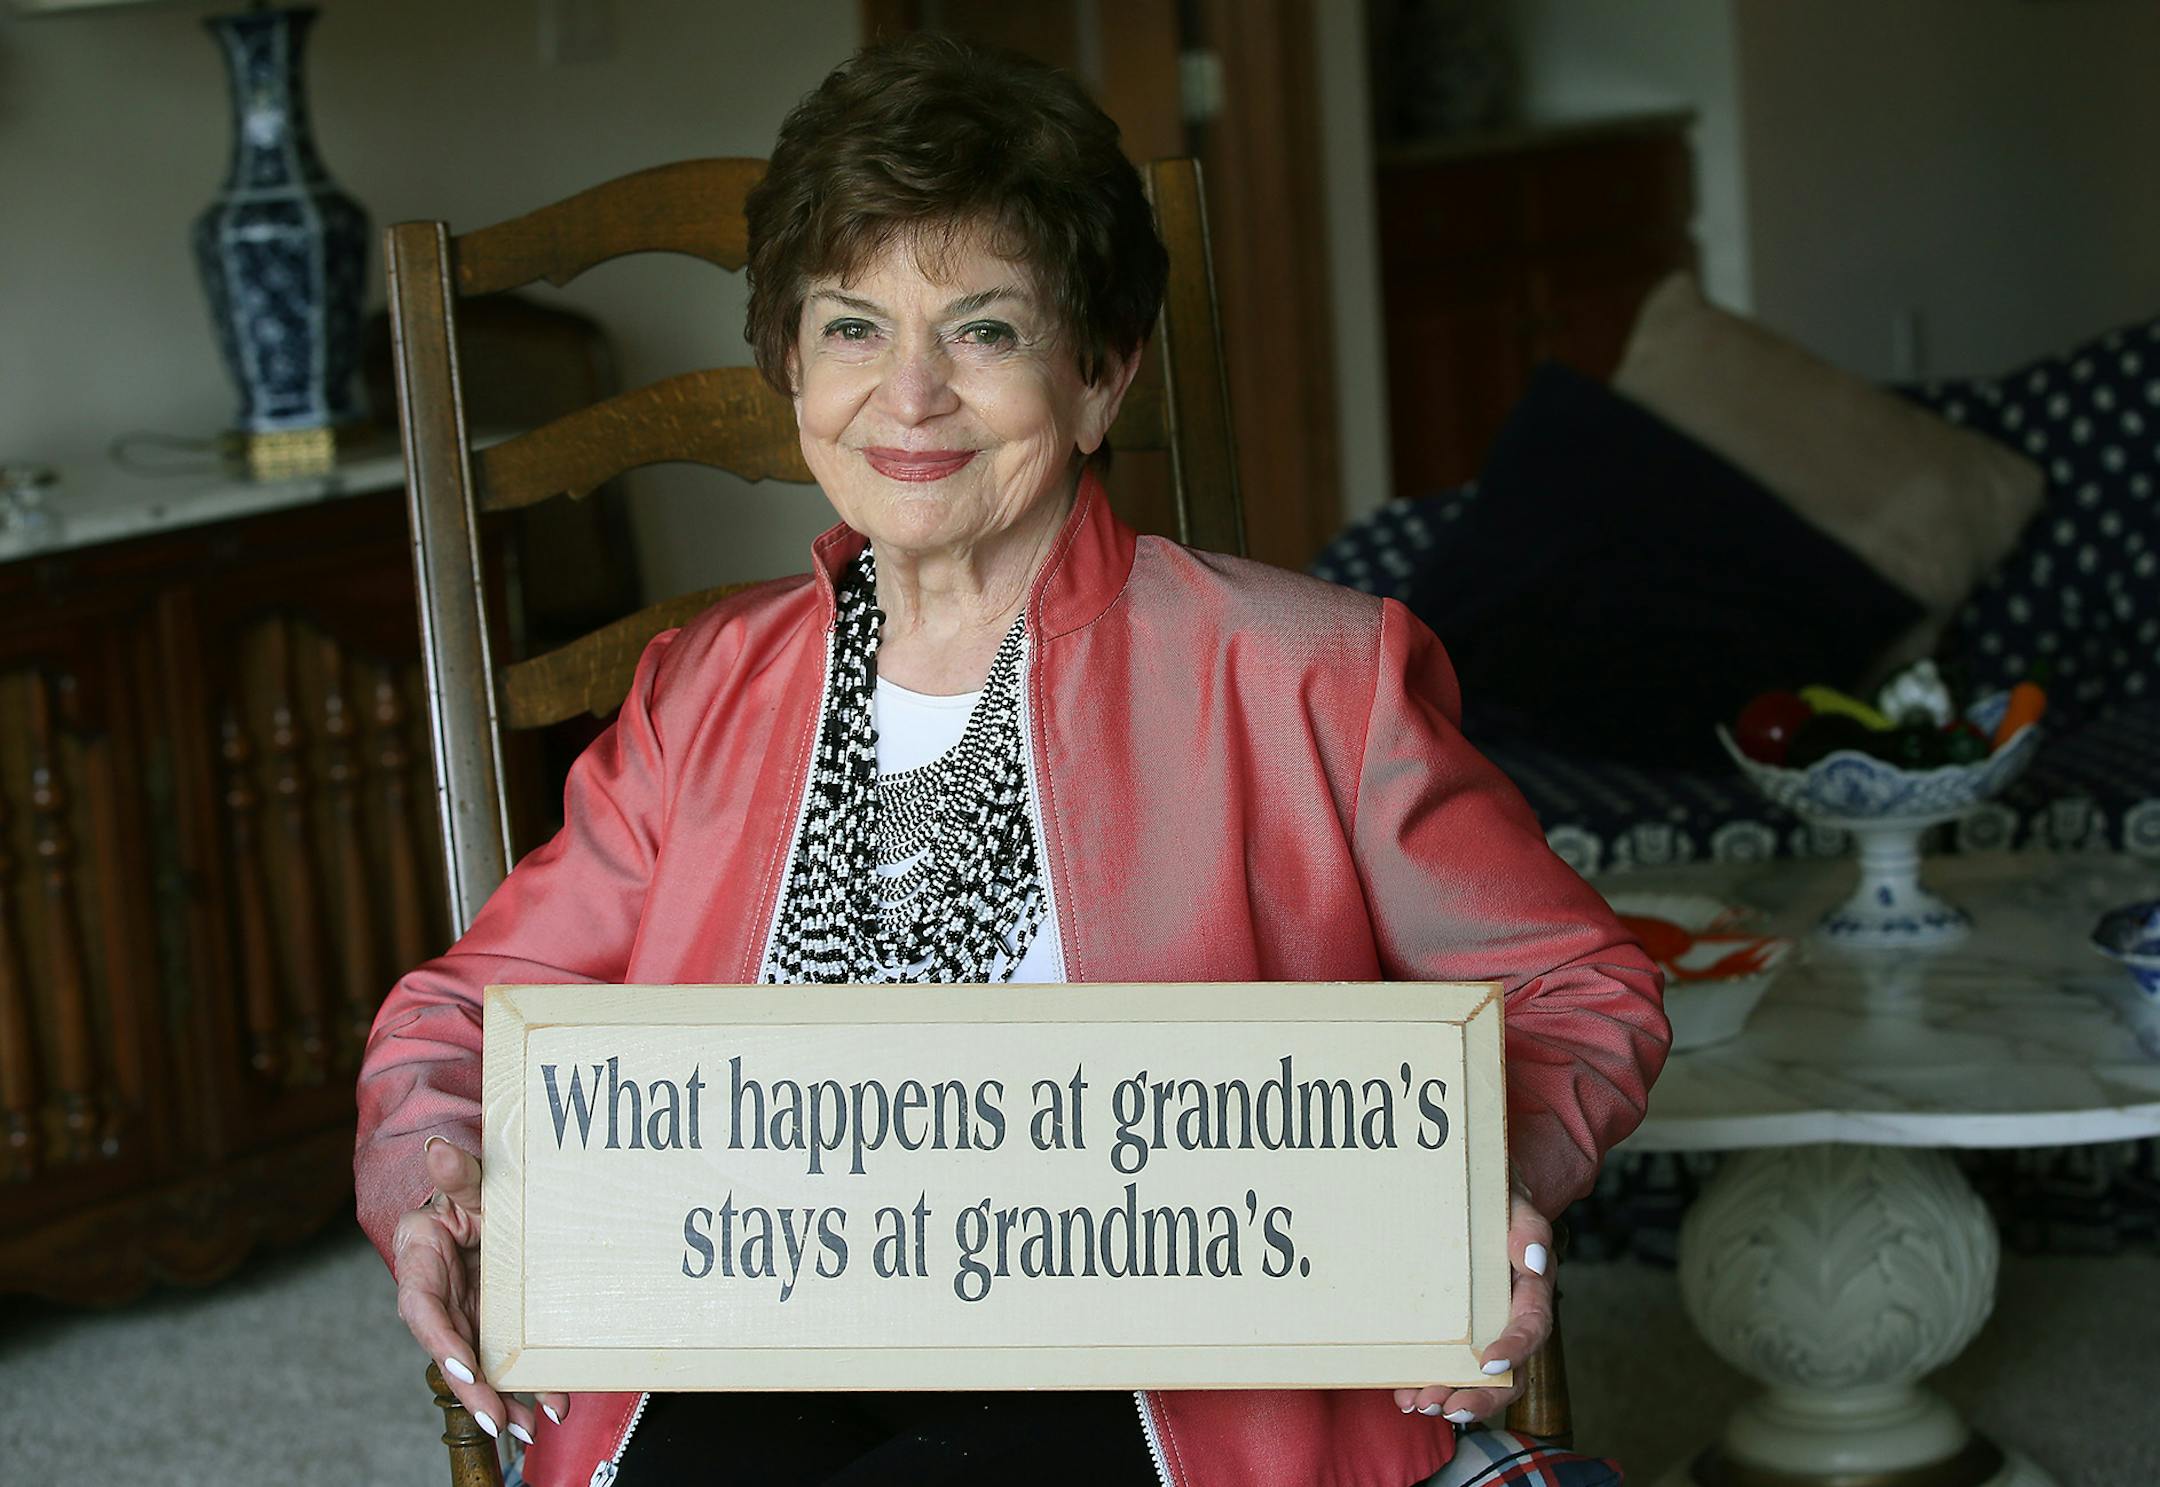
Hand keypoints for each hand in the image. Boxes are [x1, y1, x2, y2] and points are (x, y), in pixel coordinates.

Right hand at [392, 1137, 569, 1444]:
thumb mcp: (474, 1180)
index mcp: (422, 1255)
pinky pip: (503, 1357)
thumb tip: (437, 1150)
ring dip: (500, 1399)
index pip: (421, 1307)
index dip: (441, 1342)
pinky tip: (547, 1404)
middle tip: (502, 1421)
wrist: (493, 1197)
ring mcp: (464, 1311)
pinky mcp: (490, 1322)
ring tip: (527, 1427)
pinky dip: (524, 1383)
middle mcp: (438, 1293)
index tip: (465, 1371)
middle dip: (475, 1390)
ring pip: (477, 1364)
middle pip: (450, 1350)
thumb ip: (460, 1173)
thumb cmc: (476, 1187)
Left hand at [1393, 1190, 1553, 1426]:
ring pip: (1478, 1379)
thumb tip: (1533, 1260)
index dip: (1515, 1351)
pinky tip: (1402, 1392)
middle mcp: (1509, 1315)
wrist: (1466, 1187)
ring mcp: (1481, 1327)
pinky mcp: (1453, 1329)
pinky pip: (1446, 1364)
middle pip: (1509, 1371)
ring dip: (1452, 1397)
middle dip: (1481, 1396)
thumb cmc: (1493, 1196)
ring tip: (1419, 1403)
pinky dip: (1426, 1381)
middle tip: (1449, 1407)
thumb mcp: (1511, 1200)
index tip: (1489, 1365)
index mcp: (1529, 1289)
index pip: (1532, 1327)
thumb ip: (1527, 1226)